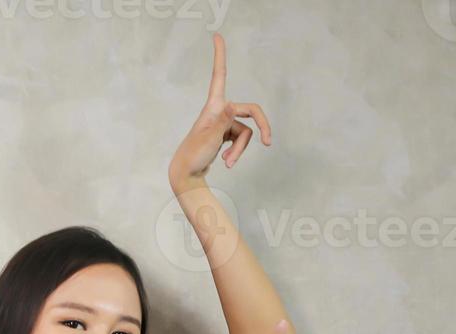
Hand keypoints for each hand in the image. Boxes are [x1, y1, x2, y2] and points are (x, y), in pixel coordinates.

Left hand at [168, 34, 271, 188]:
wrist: (186, 175)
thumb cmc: (193, 154)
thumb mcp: (209, 138)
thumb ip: (223, 121)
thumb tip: (233, 107)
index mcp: (214, 106)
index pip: (219, 76)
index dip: (220, 56)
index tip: (217, 36)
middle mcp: (220, 111)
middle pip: (251, 112)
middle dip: (262, 127)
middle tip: (269, 142)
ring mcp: (224, 123)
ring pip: (246, 132)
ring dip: (240, 149)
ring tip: (228, 162)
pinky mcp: (226, 135)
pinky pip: (241, 140)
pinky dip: (237, 152)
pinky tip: (226, 162)